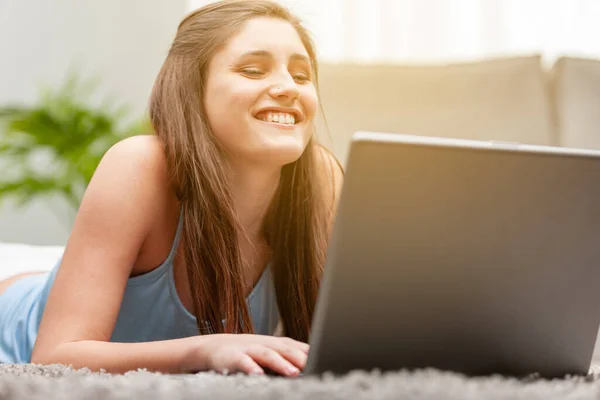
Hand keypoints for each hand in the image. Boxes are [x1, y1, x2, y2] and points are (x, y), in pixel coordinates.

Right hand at [181, 334, 308, 376]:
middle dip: (300, 358)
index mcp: (278, 344)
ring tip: (293, 372)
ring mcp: (250, 349)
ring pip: (267, 355)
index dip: (312, 353)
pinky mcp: (233, 357)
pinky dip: (251, 368)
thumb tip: (315, 366)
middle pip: (286, 349)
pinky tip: (258, 375)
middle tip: (314, 366)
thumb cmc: (250, 353)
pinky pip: (243, 363)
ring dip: (281, 363)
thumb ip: (291, 357)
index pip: (298, 347)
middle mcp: (266, 344)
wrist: (215, 348)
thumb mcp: (272, 353)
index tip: (328, 360)